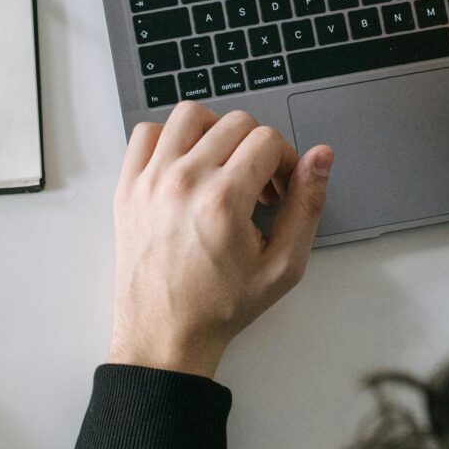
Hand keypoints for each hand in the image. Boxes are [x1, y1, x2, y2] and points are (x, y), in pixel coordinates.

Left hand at [108, 104, 331, 377]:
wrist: (165, 334)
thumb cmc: (220, 305)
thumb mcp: (283, 266)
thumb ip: (307, 206)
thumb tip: (320, 158)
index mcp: (223, 200)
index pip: (268, 140)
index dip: (286, 161)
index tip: (281, 189)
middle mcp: (183, 182)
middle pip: (235, 122)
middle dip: (257, 148)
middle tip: (257, 187)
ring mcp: (150, 181)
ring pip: (190, 114)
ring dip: (215, 132)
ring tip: (223, 166)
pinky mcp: (128, 187)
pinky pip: (147, 133)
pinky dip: (170, 139)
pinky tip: (186, 166)